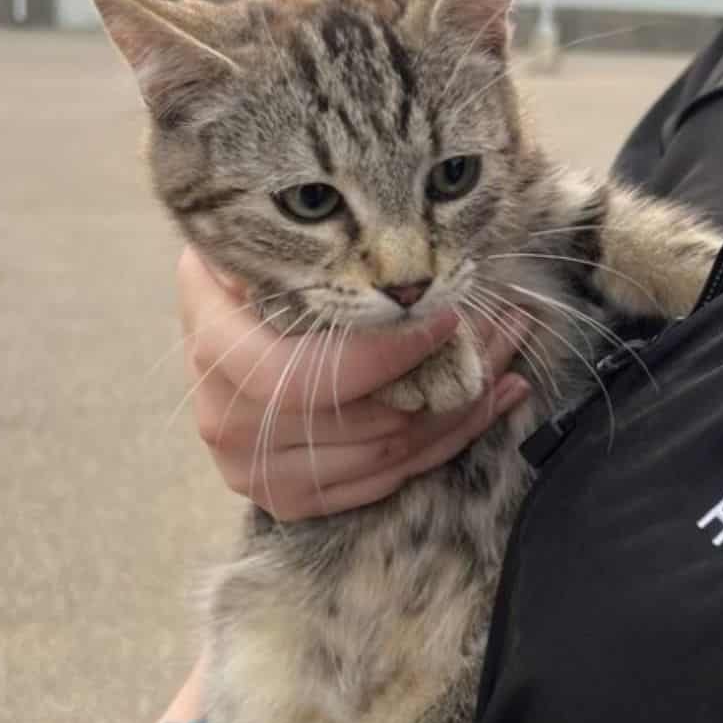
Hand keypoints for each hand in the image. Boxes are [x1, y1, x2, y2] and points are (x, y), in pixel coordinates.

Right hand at [176, 246, 529, 521]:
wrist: (222, 349)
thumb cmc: (244, 284)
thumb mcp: (248, 245)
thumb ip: (281, 241)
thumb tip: (338, 222)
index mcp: (215, 349)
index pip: (304, 377)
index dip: (385, 356)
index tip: (446, 315)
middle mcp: (226, 420)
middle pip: (363, 420)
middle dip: (447, 376)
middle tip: (506, 327)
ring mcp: (255, 470)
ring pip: (388, 452)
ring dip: (463, 406)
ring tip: (508, 353)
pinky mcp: (290, 500)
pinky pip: (387, 481)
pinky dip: (449, 441)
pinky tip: (489, 400)